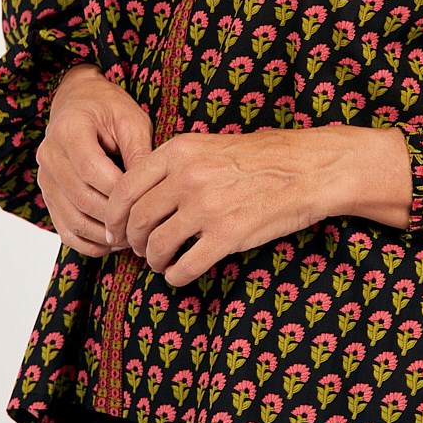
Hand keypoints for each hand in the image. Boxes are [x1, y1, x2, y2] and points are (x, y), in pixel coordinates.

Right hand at [36, 64, 153, 256]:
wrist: (78, 101)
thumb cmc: (109, 108)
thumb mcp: (132, 120)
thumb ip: (140, 153)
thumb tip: (149, 193)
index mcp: (69, 129)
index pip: (92, 170)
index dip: (120, 192)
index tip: (147, 203)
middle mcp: (49, 155)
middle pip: (82, 198)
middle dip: (115, 218)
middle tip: (144, 228)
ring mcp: (45, 178)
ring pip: (72, 220)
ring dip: (103, 235)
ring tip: (132, 238)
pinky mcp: (48, 195)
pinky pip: (65, 229)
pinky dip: (88, 243)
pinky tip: (112, 242)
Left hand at [99, 128, 323, 287]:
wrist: (309, 168)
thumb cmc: (262, 157)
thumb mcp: (210, 145)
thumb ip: (175, 165)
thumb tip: (141, 198)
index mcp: (179, 151)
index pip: (124, 188)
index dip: (113, 216)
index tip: (113, 230)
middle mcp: (187, 177)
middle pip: (137, 220)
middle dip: (133, 242)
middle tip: (140, 250)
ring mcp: (207, 207)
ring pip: (158, 246)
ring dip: (154, 261)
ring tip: (161, 263)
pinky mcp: (228, 235)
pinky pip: (185, 266)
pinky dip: (176, 276)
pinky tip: (180, 274)